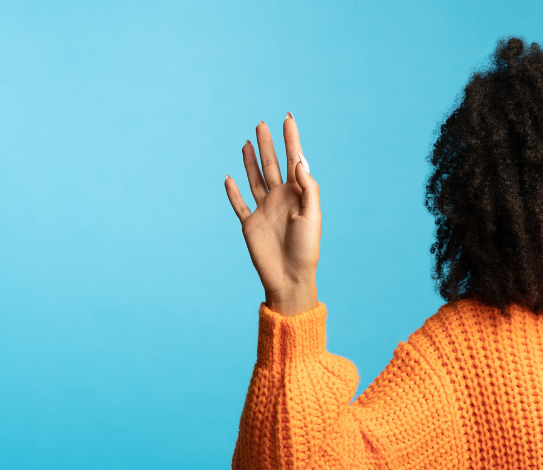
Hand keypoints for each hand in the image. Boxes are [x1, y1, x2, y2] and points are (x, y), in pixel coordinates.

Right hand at [224, 113, 320, 315]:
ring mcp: (264, 210)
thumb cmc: (306, 248)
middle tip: (262, 123)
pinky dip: (232, 191)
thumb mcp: (312, 216)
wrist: (290, 278)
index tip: (288, 117)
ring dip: (250, 161)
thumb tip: (298, 159)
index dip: (291, 139)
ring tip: (248, 141)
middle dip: (268, 144)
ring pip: (255, 179)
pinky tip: (228, 177)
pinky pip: (239, 204)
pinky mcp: (250, 224)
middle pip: (272, 164)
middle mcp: (280, 198)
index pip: (294, 160)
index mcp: (298, 194)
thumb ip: (307, 187)